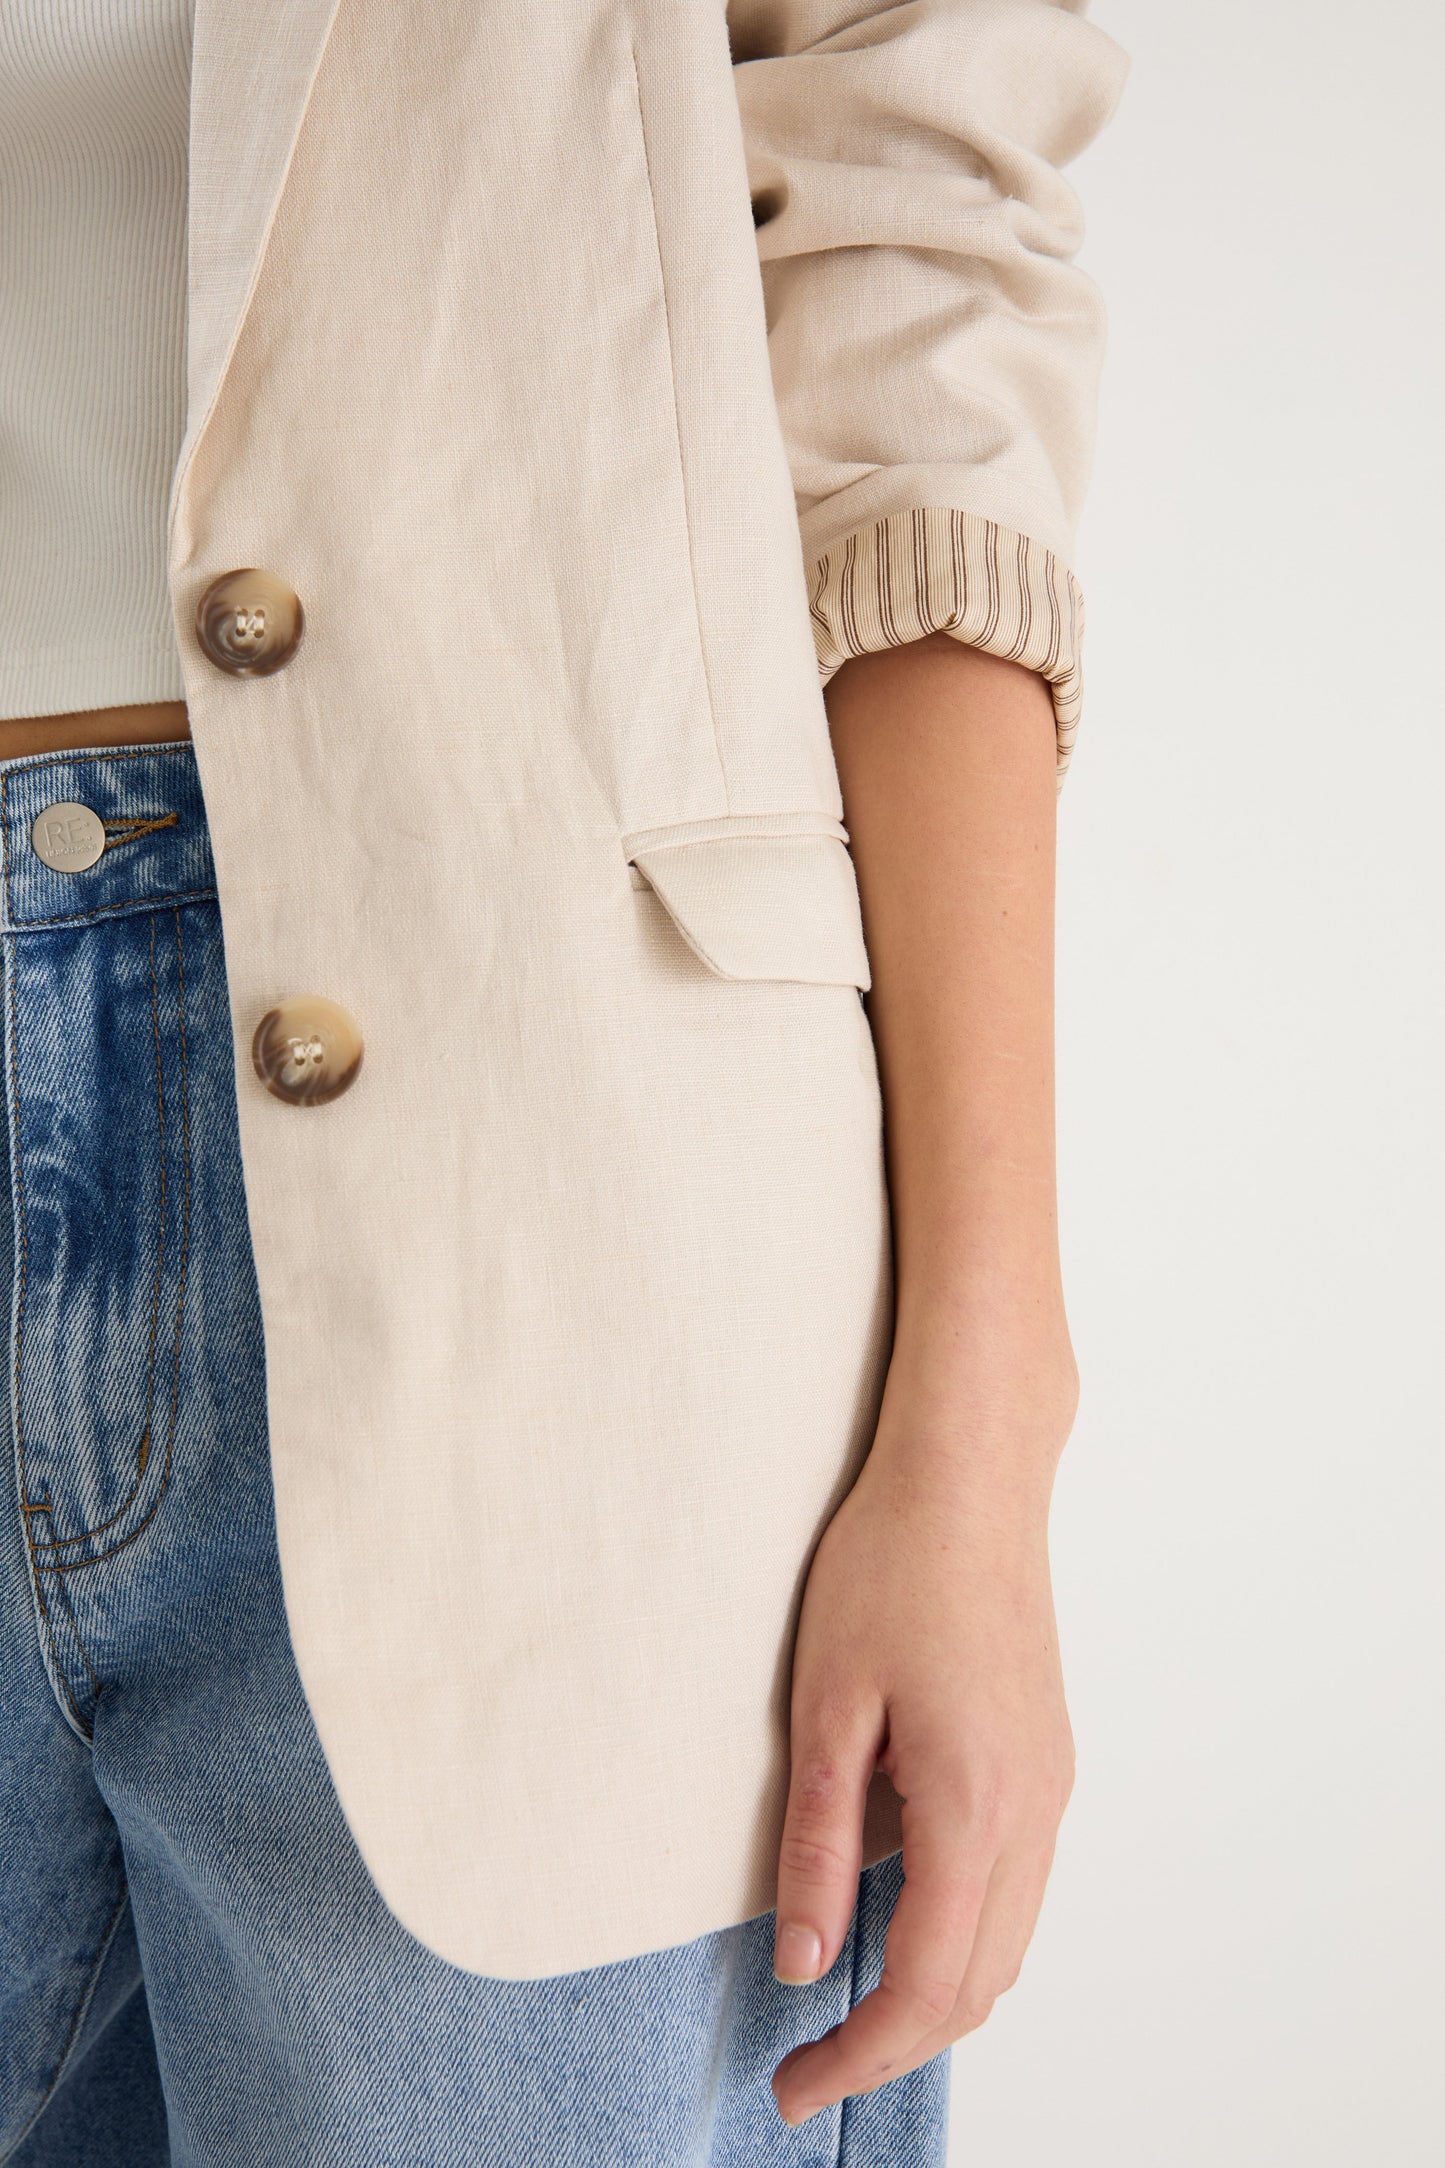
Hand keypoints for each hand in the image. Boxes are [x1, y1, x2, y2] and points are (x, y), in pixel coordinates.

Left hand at [769, 1334, 1077, 2126]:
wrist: (971, 1475)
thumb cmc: (890, 1567)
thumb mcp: (827, 1708)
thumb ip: (819, 1846)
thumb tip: (804, 1962)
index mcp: (977, 1806)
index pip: (930, 1986)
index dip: (859, 2055)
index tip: (794, 2088)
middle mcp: (1034, 1810)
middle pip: (982, 1982)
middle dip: (897, 2039)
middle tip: (807, 2061)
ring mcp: (1052, 1784)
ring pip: (1008, 1937)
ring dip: (934, 1986)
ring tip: (841, 1993)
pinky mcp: (1047, 1756)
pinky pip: (1013, 1879)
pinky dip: (959, 1924)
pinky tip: (892, 1896)